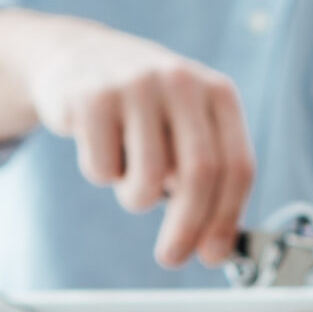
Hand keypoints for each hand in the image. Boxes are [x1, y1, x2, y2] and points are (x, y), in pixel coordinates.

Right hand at [0, 10, 253, 267]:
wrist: (75, 55)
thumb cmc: (141, 106)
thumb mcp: (184, 125)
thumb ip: (205, 174)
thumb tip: (217, 246)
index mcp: (218, 92)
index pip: (237, 166)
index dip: (227, 218)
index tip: (212, 254)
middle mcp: (183, 82)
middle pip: (199, 175)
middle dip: (187, 228)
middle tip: (171, 256)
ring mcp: (137, 85)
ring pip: (147, 179)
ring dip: (136, 198)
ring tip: (128, 174)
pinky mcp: (92, 97)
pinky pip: (102, 169)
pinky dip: (101, 173)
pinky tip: (99, 144)